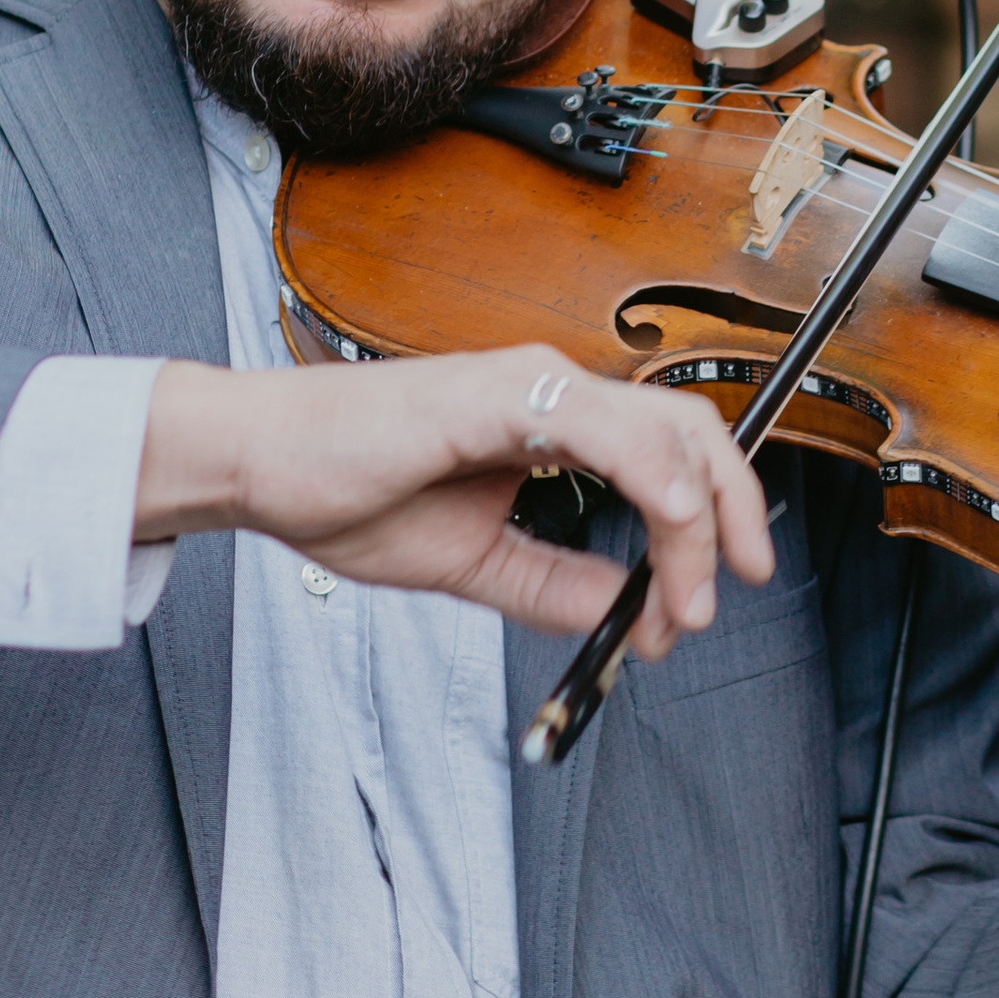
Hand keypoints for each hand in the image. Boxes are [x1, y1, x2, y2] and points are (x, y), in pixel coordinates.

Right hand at [136, 347, 774, 653]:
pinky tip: (669, 522)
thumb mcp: (476, 564)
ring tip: (689, 594)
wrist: (260, 464)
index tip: (707, 597)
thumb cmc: (345, 490)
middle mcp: (552, 391)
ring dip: (697, 519)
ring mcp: (529, 384)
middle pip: (690, 433)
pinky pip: (605, 426)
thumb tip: (635, 613)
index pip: (668, 453)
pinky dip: (654, 474)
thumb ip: (555, 585)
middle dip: (734, 512)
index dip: (710, 521)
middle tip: (738, 585)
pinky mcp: (498, 394)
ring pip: (663, 430)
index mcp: (550, 424)